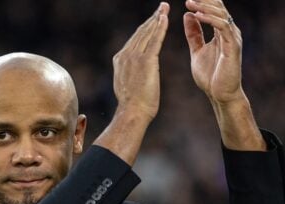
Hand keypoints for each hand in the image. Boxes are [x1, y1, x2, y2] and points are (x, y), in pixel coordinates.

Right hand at [113, 2, 168, 121]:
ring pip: (148, 33)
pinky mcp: (146, 61)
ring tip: (165, 8)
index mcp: (120, 59)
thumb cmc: (133, 106)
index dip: (145, 27)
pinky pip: (155, 40)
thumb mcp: (127, 85)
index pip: (135, 39)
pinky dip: (160, 27)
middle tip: (162, 7)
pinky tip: (165, 18)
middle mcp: (125, 55)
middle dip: (152, 18)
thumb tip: (132, 74)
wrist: (132, 112)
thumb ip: (129, 74)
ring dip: (157, 18)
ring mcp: (135, 57)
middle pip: (141, 32)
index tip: (153, 19)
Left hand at [183, 0, 242, 103]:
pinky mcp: (233, 46)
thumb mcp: (197, 51)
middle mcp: (229, 32)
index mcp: (221, 32)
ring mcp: (232, 38)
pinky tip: (197, 16)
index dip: (202, 0)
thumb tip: (188, 14)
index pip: (214, 9)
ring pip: (221, 14)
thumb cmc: (211, 76)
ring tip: (189, 3)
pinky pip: (222, 27)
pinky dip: (210, 19)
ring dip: (204, 7)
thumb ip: (194, 34)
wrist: (220, 95)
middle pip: (219, 7)